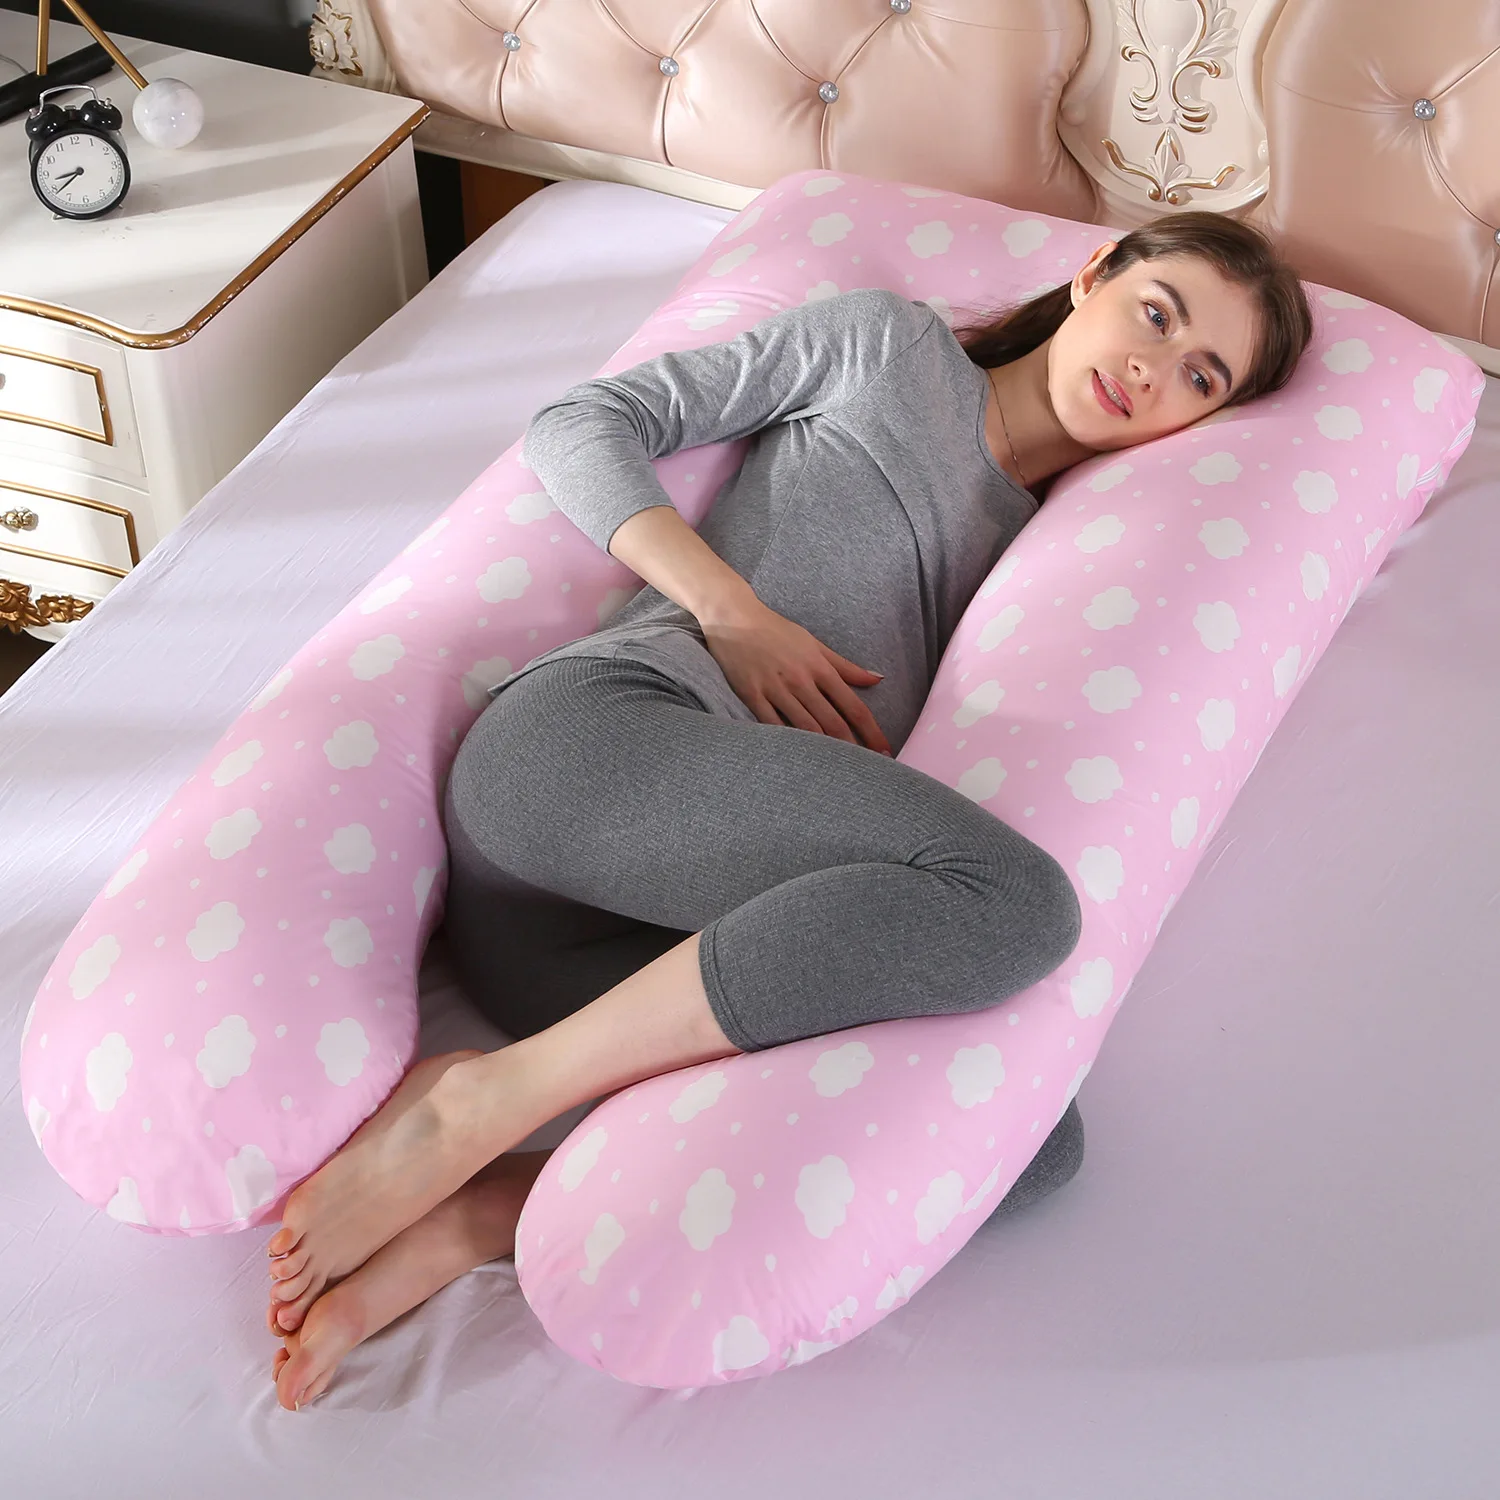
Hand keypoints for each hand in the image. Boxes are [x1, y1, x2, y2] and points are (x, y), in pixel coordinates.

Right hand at [699, 595, 892, 754]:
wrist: (735, 618)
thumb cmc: (777, 630)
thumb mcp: (814, 644)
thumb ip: (845, 665)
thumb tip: (877, 679)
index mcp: (819, 668)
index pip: (853, 706)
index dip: (871, 731)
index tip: (884, 749)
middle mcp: (801, 680)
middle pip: (832, 723)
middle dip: (852, 748)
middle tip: (865, 769)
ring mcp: (776, 689)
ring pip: (805, 728)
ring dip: (823, 751)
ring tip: (837, 771)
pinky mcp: (752, 695)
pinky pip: (772, 725)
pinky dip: (786, 742)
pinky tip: (797, 759)